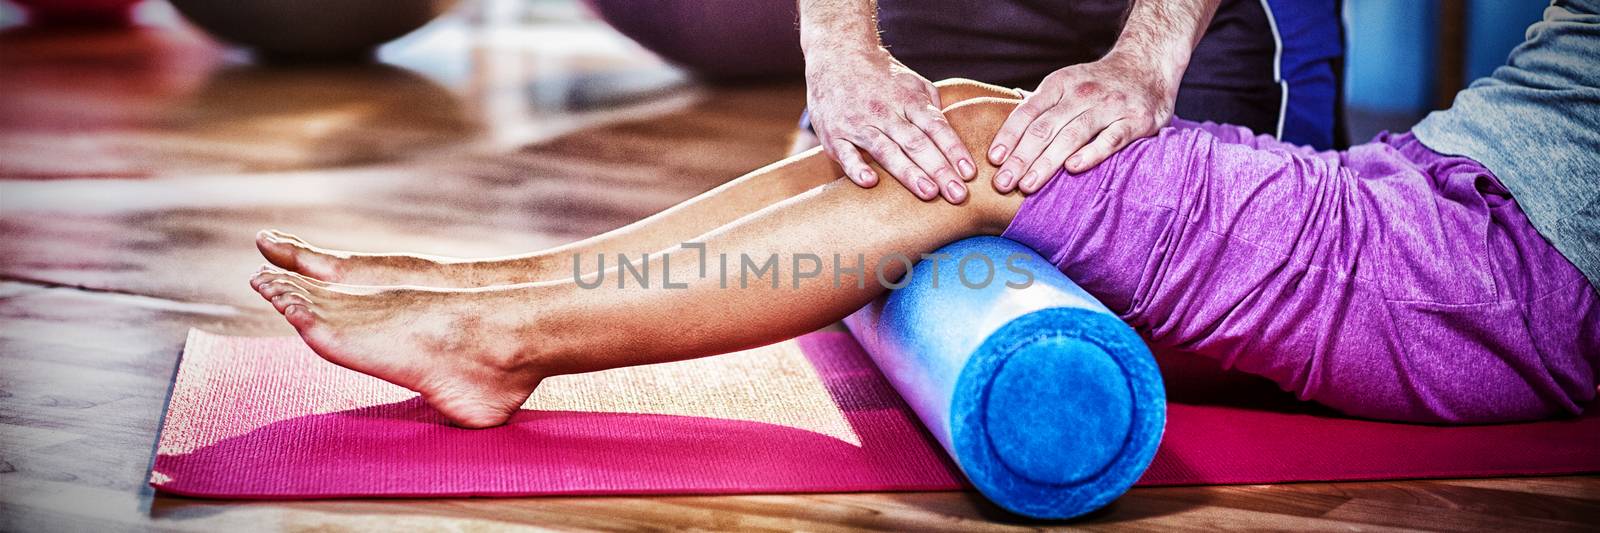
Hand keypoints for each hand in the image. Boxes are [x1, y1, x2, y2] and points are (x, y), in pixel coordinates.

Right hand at [805, 48, 976, 202]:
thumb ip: (932, 106)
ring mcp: (858, 123)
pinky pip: (846, 154)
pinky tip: (871, 182)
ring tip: (929, 193)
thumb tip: (951, 132)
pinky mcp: (834, 135)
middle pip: (916, 143)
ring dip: (909, 173)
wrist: (836, 55)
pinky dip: (857, 168)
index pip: (936, 127)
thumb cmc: (881, 76)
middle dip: (939, 169)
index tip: (969, 173)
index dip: (954, 149)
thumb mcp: (912, 82)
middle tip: (958, 195)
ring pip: (886, 151)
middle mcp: (885, 112)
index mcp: (908, 100)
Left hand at [987, 50, 1176, 193]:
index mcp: (1060, 84)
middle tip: (1002, 184)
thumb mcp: (1067, 83)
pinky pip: (1111, 139)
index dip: (1008, 136)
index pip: (1028, 112)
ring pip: (1072, 135)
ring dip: (1047, 162)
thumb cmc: (1099, 83)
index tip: (993, 160)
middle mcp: (1082, 93)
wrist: (1148, 64)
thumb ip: (1041, 106)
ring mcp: (1109, 106)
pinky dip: (1091, 153)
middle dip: (1020, 158)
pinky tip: (1072, 169)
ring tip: (1027, 185)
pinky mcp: (1135, 120)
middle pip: (1045, 128)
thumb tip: (1006, 136)